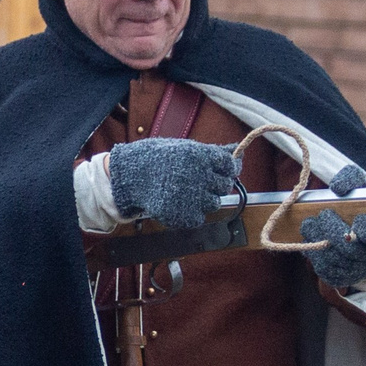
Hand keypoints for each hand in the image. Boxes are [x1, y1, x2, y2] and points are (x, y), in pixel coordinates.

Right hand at [106, 136, 239, 226]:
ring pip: (214, 203)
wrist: (129, 178)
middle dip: (215, 183)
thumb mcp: (184, 148)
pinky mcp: (184, 216)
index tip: (221, 169)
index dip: (228, 167)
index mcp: (200, 157)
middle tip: (199, 181)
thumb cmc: (157, 160)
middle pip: (224, 185)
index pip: (229, 164)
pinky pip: (199, 218)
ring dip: (205, 199)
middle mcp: (199, 177)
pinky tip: (179, 204)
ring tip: (186, 192)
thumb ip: (212, 152)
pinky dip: (192, 213)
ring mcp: (192, 198)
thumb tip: (236, 150)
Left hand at [300, 166, 365, 289]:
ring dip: (317, 238)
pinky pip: (324, 269)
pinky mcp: (341, 278)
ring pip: (334, 259)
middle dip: (332, 229)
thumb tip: (338, 188)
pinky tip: (312, 238)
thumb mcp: (363, 188)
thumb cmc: (362, 206)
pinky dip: (313, 253)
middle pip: (350, 249)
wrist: (358, 230)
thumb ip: (353, 179)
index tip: (358, 217)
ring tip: (310, 223)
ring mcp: (358, 271)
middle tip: (325, 214)